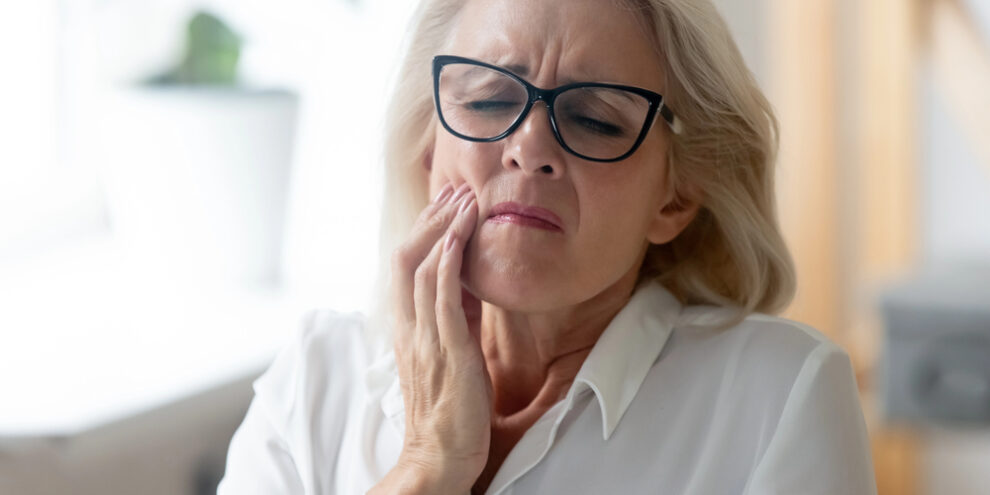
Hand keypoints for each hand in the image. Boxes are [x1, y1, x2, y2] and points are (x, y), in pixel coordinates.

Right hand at [389, 182, 491, 489]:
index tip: (445, 203)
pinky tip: (461, 236)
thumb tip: (471, 281)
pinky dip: (450, 261)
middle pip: (407, 258)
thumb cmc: (450, 408)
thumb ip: (456, 316)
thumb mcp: (453, 350)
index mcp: (409, 328)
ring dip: (444, 230)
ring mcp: (426, 338)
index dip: (424, 230)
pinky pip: (442, 297)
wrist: (442, 454)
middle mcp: (410, 328)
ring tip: (464, 201)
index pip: (406, 267)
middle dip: (431, 220)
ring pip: (422, 269)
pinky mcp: (447, 350)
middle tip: (455, 190)